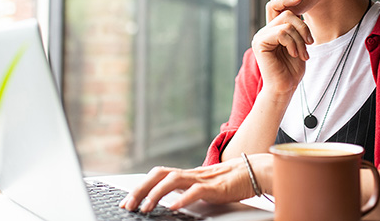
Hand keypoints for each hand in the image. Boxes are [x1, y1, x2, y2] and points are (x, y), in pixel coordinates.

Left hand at [120, 154, 272, 212]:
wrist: (252, 172)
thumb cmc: (229, 182)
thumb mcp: (202, 187)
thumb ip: (185, 191)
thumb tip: (167, 201)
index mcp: (186, 174)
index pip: (157, 175)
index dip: (140, 186)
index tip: (127, 202)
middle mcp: (190, 174)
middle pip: (159, 174)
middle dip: (140, 189)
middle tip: (128, 205)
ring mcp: (202, 179)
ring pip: (173, 180)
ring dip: (156, 193)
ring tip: (146, 208)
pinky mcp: (214, 187)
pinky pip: (195, 191)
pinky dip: (182, 198)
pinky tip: (172, 207)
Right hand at [251, 0, 312, 100]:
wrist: (285, 87)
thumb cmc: (292, 68)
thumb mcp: (298, 43)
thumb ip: (296, 27)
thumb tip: (299, 7)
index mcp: (272, 29)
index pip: (275, 5)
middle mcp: (264, 31)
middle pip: (286, 13)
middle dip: (303, 28)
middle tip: (309, 44)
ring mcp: (260, 36)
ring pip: (286, 23)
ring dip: (300, 39)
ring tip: (302, 53)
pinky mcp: (260, 43)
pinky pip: (281, 32)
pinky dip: (293, 43)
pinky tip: (294, 54)